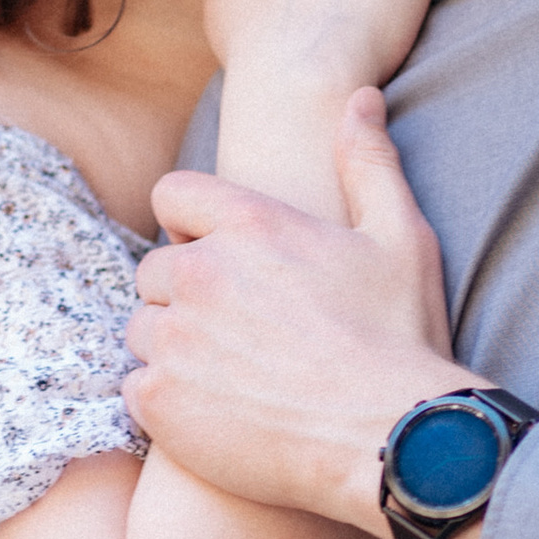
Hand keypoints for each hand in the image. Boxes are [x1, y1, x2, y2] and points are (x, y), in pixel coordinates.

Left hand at [127, 90, 472, 538]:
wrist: (393, 441)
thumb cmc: (402, 339)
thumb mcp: (400, 237)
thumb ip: (368, 162)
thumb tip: (359, 98)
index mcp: (250, 224)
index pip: (172, 195)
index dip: (193, 225)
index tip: (224, 258)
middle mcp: (200, 273)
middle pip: (155, 270)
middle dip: (187, 295)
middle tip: (242, 333)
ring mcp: (174, 338)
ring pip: (144, 329)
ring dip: (176, 347)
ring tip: (235, 376)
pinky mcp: (158, 400)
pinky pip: (136, 387)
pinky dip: (168, 401)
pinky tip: (221, 414)